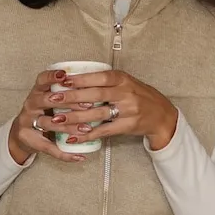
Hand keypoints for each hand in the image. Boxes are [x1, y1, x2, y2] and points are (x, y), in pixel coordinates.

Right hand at [7, 69, 88, 165]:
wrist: (22, 133)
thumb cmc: (43, 111)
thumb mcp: (50, 97)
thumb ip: (66, 91)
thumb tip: (96, 85)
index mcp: (37, 91)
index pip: (42, 80)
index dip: (52, 76)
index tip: (65, 74)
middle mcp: (31, 104)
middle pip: (46, 100)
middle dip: (68, 102)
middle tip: (88, 104)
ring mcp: (28, 121)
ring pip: (49, 123)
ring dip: (69, 126)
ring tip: (87, 129)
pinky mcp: (29, 138)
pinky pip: (49, 147)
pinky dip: (65, 153)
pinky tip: (79, 156)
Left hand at [42, 70, 179, 149]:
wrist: (161, 115)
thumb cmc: (139, 96)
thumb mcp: (126, 82)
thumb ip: (105, 81)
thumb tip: (74, 79)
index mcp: (123, 79)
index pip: (98, 77)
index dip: (80, 79)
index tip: (61, 80)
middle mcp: (125, 93)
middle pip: (95, 94)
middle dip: (72, 97)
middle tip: (53, 99)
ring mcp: (127, 110)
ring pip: (96, 114)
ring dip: (75, 117)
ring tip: (57, 119)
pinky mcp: (127, 126)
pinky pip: (104, 131)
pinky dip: (87, 135)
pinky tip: (73, 137)